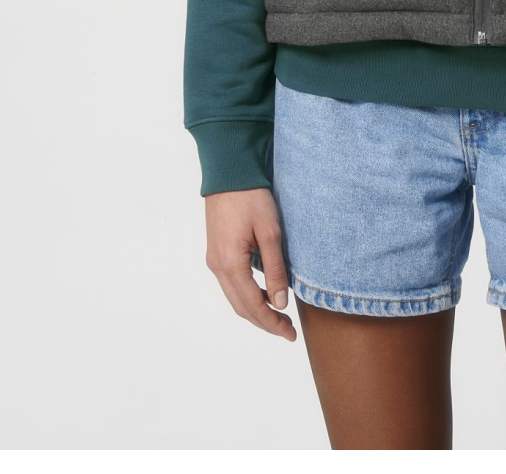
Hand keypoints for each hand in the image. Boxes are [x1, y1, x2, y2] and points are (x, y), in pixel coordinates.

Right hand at [204, 188, 296, 341]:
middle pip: (241, 307)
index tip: (290, 334)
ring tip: (279, 315)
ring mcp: (214, 259)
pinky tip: (264, 292)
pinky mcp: (216, 251)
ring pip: (235, 297)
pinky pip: (231, 283)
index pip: (253, 306)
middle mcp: (218, 266)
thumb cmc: (251, 197)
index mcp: (230, 264)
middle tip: (287, 330)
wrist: (228, 172)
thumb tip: (279, 303)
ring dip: (256, 309)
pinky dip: (247, 294)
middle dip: (264, 322)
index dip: (272, 323)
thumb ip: (275, 269)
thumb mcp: (270, 232)